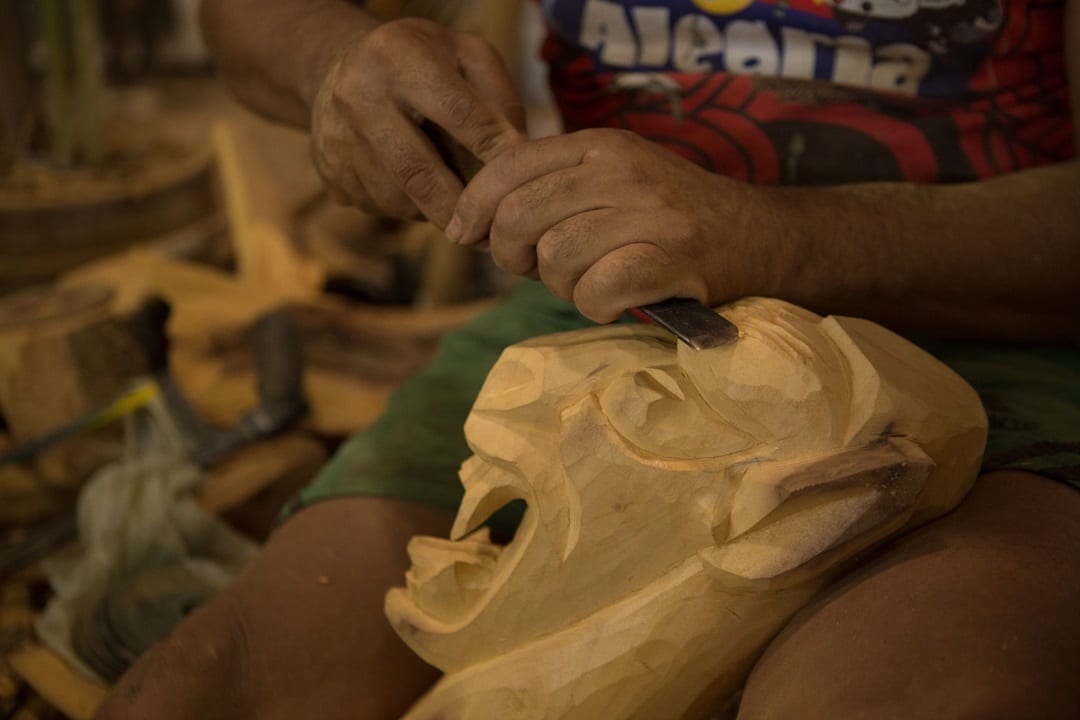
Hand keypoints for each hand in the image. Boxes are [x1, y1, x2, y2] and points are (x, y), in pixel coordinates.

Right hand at [311, 18, 525, 225]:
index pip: (458, 113)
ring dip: (436, 212)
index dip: (494, 150)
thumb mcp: (465, 54)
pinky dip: (411, 209)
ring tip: (461, 205)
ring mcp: (337, 138)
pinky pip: (380, 207)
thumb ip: (499, 96)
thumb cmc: (421, 62)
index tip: (521, 179)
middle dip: (462, 209)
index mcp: (396, 56)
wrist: (342, 67)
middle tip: (494, 232)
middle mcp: (358, 96)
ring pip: (399, 199)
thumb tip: (518, 156)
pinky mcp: (330, 172)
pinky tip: (423, 192)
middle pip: (419, 173)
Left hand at [447, 129, 777, 322]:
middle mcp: (620, 169)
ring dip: (564, 287)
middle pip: (520, 216)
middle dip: (513, 256)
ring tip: (594, 284)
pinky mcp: (670, 257)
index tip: (464, 234)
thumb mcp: (611, 181)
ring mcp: (648, 211)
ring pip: (555, 259)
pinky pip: (595, 292)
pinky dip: (596, 308)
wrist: (758, 237)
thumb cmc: (668, 219)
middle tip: (541, 270)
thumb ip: (550, 190)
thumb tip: (474, 224)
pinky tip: (616, 303)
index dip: (474, 205)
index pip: (508, 165)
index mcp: (598, 145)